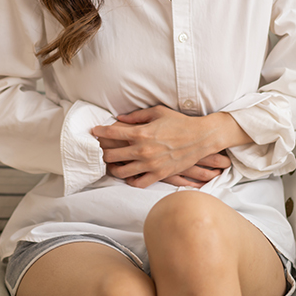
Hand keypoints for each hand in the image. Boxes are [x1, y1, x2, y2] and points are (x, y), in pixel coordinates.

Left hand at [92, 105, 238, 188]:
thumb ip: (136, 116)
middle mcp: (142, 150)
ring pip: (121, 172)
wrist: (201, 138)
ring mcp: (150, 164)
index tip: (94, 132)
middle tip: (100, 150)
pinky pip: (138, 183)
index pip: (112, 133)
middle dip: (102, 152)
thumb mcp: (157, 112)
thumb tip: (119, 118)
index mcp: (141, 133)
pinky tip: (128, 175)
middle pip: (111, 155)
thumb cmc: (179, 122)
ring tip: (111, 164)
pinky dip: (130, 180)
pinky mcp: (159, 174)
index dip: (99, 132)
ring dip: (112, 168)